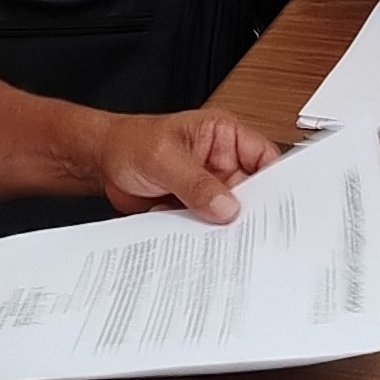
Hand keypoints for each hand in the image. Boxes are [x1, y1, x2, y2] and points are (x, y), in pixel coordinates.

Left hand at [93, 107, 277, 223]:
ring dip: (223, 227)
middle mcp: (222, 163)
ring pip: (230, 214)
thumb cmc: (130, 143)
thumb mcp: (164, 157)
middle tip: (246, 230)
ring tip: (217, 239)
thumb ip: (195, 182)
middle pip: (252, 192)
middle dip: (249, 211)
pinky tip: (196, 242)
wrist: (101, 164)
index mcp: (224, 137)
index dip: (276, 182)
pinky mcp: (195, 210)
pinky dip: (203, 237)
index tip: (278, 206)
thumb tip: (226, 206)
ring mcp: (209, 189)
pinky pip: (209, 227)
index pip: (264, 158)